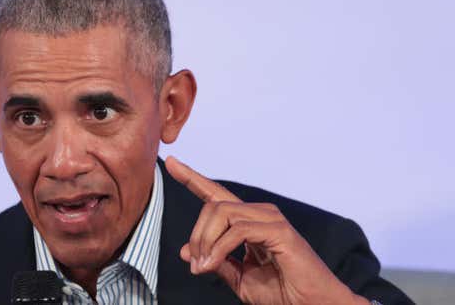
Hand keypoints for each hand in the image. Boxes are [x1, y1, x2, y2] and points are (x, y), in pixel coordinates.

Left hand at [165, 156, 369, 304]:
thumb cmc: (283, 292)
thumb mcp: (239, 278)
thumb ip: (215, 261)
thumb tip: (185, 250)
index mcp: (248, 221)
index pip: (215, 194)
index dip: (192, 178)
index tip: (171, 163)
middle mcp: (259, 213)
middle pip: (213, 206)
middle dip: (196, 235)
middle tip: (195, 265)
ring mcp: (271, 218)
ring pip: (222, 213)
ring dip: (205, 242)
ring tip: (202, 266)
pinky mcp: (279, 230)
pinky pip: (237, 231)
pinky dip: (219, 248)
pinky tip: (213, 264)